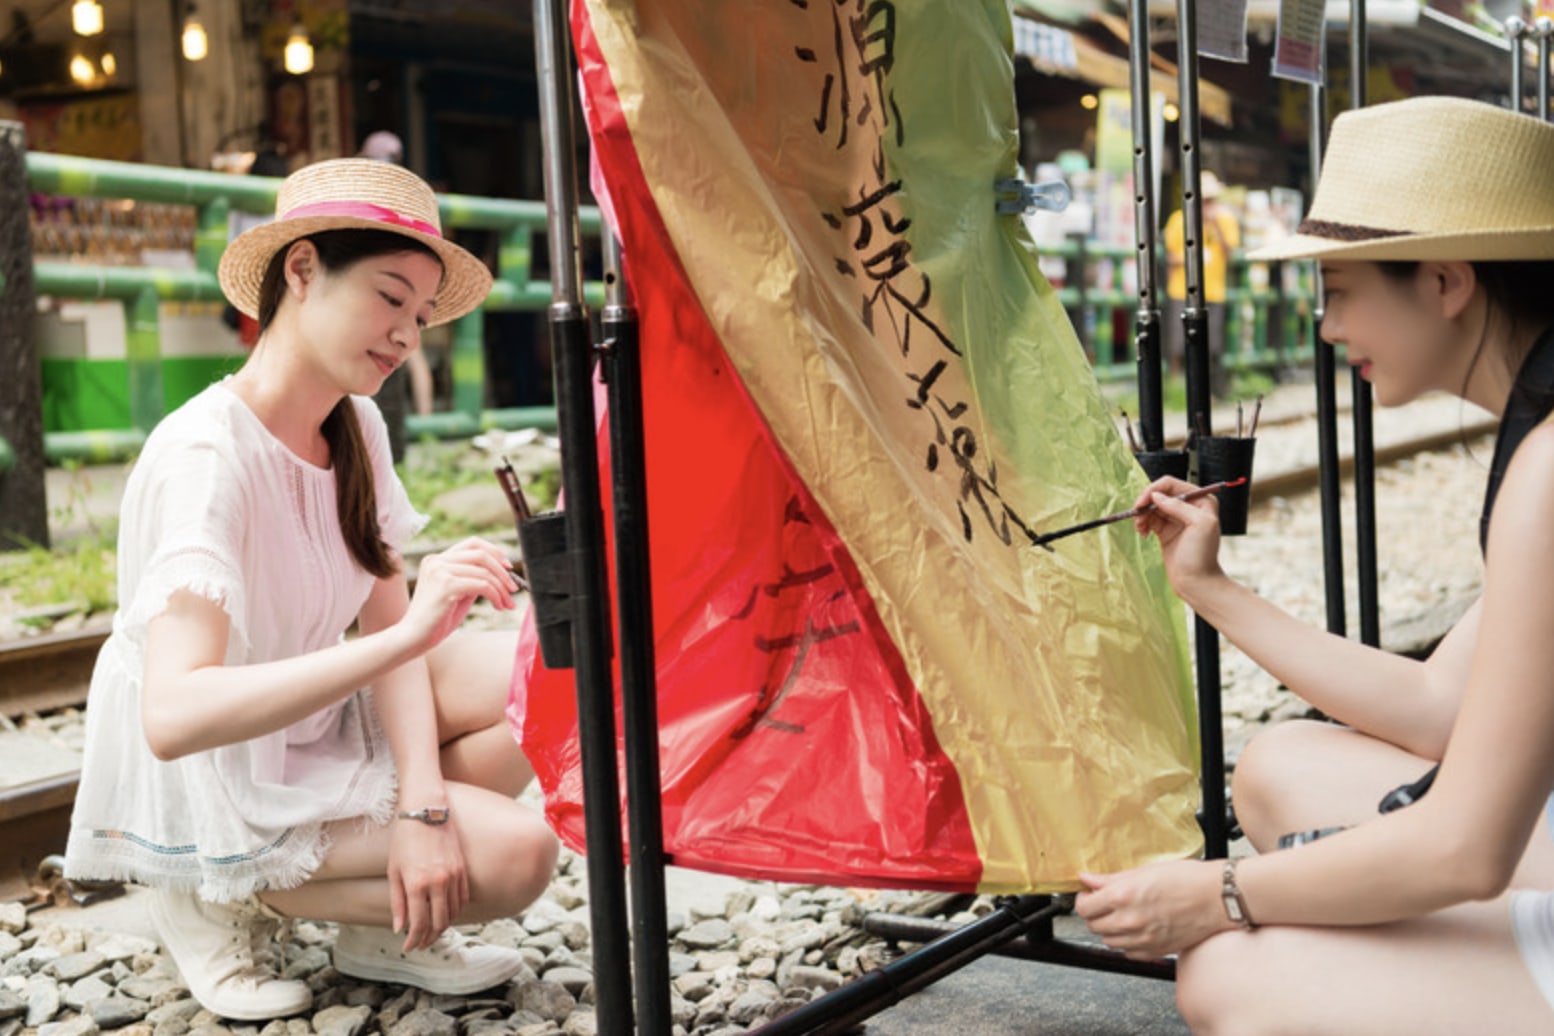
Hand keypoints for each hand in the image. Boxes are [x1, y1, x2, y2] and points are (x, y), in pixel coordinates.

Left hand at [388, 815, 469, 950]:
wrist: (427, 812)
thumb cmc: (405, 840)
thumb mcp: (394, 871)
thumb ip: (397, 902)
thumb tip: (399, 928)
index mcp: (416, 884)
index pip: (418, 923)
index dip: (413, 940)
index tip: (408, 947)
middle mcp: (438, 882)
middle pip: (439, 923)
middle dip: (429, 938)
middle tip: (420, 944)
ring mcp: (453, 876)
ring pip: (453, 912)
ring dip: (442, 927)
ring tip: (431, 932)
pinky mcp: (463, 869)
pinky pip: (462, 899)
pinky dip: (454, 911)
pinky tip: (445, 915)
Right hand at [400, 537, 520, 652]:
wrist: (413, 639)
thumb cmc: (436, 620)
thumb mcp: (458, 594)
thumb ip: (473, 579)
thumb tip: (500, 574)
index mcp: (437, 559)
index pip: (473, 544)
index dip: (495, 552)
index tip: (508, 568)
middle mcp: (436, 560)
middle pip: (481, 554)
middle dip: (503, 572)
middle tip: (514, 589)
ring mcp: (440, 571)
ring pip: (484, 572)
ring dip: (502, 589)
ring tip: (507, 604)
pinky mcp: (446, 586)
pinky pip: (482, 585)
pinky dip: (496, 595)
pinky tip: (498, 606)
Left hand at [1075, 860, 1231, 959]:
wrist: (1217, 898)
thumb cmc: (1186, 879)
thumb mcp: (1143, 871)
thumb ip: (1110, 879)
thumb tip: (1087, 879)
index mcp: (1122, 896)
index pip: (1083, 907)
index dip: (1083, 899)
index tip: (1089, 894)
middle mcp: (1128, 921)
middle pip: (1093, 925)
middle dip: (1094, 913)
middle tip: (1104, 902)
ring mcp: (1141, 939)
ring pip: (1108, 941)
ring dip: (1109, 928)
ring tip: (1122, 914)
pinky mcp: (1154, 951)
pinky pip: (1127, 952)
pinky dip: (1127, 943)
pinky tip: (1136, 928)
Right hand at [1132, 477, 1225, 600]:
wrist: (1196, 582)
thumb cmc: (1202, 556)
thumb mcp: (1198, 525)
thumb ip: (1179, 507)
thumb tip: (1156, 496)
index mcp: (1201, 501)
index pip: (1172, 484)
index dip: (1155, 490)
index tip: (1142, 502)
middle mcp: (1189, 506)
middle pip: (1160, 494)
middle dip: (1146, 503)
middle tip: (1137, 515)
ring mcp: (1176, 518)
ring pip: (1152, 506)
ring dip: (1142, 514)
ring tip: (1140, 528)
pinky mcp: (1165, 530)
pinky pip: (1149, 519)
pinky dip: (1142, 523)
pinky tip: (1143, 533)